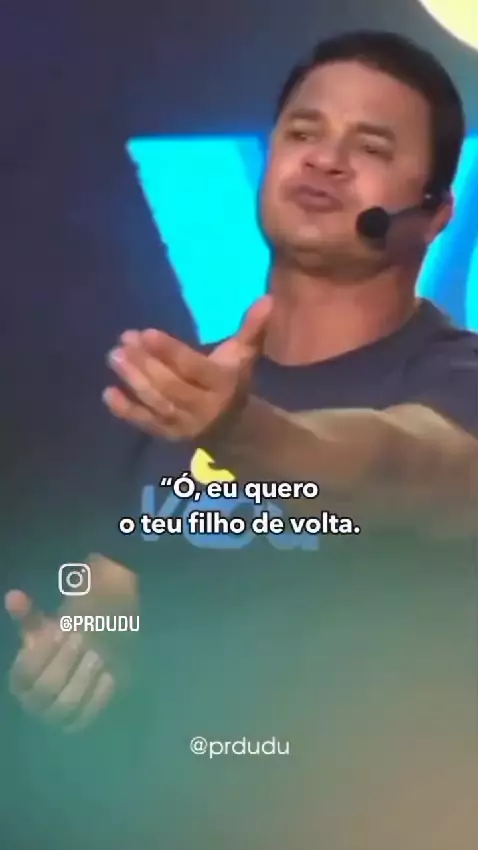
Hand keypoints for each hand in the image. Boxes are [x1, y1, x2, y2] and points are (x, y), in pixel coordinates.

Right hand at [6, 555, 137, 731]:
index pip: (24, 673)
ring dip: (82, 680)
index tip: (60, 631)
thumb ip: (29, 614)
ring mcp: (58, 715)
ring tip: (96, 655)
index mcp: (21, 681)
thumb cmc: (66, 638)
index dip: (41, 653)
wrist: (94, 651)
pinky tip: (108, 674)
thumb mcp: (47, 625)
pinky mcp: (82, 720)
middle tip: (81, 639)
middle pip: (45, 690)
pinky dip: (99, 697)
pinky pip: (88, 716)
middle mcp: (34, 703)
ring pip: (66, 706)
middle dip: (64, 663)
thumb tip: (14, 597)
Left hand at [103, 295, 271, 440]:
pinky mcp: (169, 435)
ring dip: (134, 380)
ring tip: (114, 356)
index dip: (170, 351)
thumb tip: (268, 298)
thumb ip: (252, 327)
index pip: (193, 367)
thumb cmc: (234, 381)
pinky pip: (146, 424)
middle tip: (123, 340)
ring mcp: (185, 424)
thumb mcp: (244, 355)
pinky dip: (126, 410)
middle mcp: (204, 407)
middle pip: (170, 385)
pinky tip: (108, 393)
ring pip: (157, 402)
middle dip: (145, 363)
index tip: (146, 332)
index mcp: (223, 384)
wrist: (235, 428)